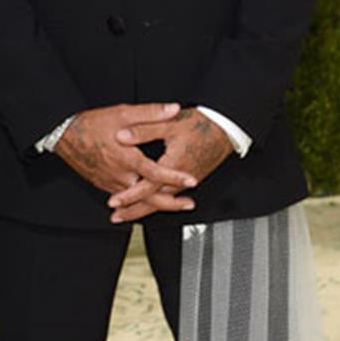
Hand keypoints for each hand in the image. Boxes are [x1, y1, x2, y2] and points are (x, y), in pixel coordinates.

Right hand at [55, 103, 197, 201]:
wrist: (63, 134)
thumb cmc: (92, 123)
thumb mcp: (123, 113)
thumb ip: (150, 113)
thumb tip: (173, 109)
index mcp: (126, 157)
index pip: (155, 173)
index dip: (175, 178)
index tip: (192, 181)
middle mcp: (119, 175)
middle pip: (148, 197)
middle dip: (171, 203)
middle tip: (189, 204)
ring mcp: (110, 183)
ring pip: (136, 200)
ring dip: (156, 203)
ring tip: (175, 204)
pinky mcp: (104, 185)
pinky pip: (125, 198)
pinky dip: (139, 201)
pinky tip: (149, 200)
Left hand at [108, 107, 233, 222]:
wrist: (225, 129)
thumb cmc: (201, 125)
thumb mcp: (169, 123)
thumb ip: (144, 130)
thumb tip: (122, 136)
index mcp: (174, 165)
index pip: (147, 187)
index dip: (129, 195)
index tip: (114, 201)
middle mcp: (182, 179)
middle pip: (154, 201)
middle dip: (133, 211)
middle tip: (116, 217)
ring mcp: (187, 182)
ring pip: (163, 201)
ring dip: (144, 209)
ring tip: (128, 214)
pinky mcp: (191, 180)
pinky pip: (171, 196)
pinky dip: (158, 202)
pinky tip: (150, 203)